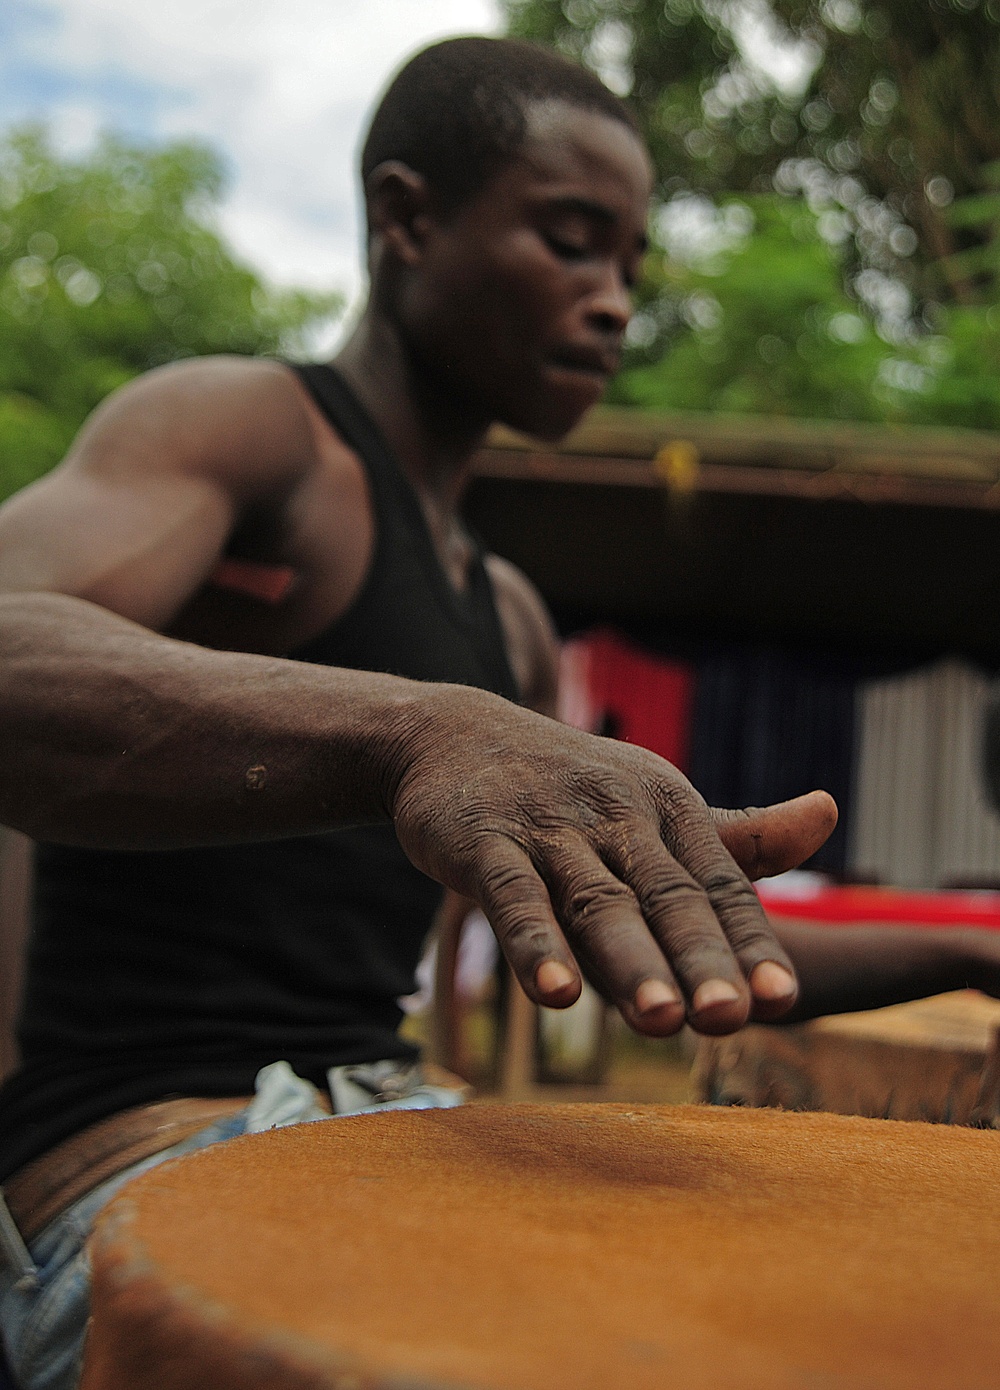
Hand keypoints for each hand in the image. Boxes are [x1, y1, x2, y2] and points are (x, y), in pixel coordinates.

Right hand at [387, 687, 836, 1036]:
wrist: (454, 734)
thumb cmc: (570, 787)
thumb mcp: (653, 802)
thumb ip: (736, 834)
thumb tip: (829, 814)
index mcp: (667, 808)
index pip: (720, 885)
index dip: (750, 942)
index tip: (782, 1000)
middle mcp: (617, 816)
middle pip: (667, 897)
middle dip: (700, 959)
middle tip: (730, 1019)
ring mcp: (551, 829)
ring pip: (599, 902)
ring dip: (631, 960)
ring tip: (661, 1021)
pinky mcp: (485, 844)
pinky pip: (514, 898)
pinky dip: (536, 944)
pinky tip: (555, 995)